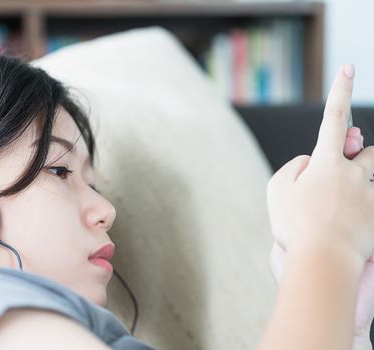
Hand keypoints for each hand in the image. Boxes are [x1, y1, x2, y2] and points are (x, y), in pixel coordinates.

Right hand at [267, 64, 373, 261]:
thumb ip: (294, 165)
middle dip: (358, 157)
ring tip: (342, 208)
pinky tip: (347, 226)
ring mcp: (370, 194)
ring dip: (362, 181)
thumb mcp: (277, 189)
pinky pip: (373, 200)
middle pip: (368, 152)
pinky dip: (360, 209)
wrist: (323, 261)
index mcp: (326, 163)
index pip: (334, 118)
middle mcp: (354, 173)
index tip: (349, 67)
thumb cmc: (295, 225)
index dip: (340, 91)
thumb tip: (310, 161)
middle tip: (342, 176)